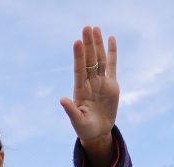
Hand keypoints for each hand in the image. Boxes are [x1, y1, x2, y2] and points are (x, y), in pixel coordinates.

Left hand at [60, 26, 118, 156]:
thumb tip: (62, 99)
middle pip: (89, 61)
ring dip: (97, 44)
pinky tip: (110, 39)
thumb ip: (70, 110)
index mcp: (80, 91)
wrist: (97, 133)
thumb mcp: (77, 121)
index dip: (78, 56)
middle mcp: (90, 83)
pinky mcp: (112, 85)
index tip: (77, 42)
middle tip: (86, 27)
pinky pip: (112, 65)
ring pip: (99, 60)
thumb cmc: (85, 129)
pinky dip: (111, 52)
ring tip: (95, 28)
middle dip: (88, 44)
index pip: (79, 70)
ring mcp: (101, 82)